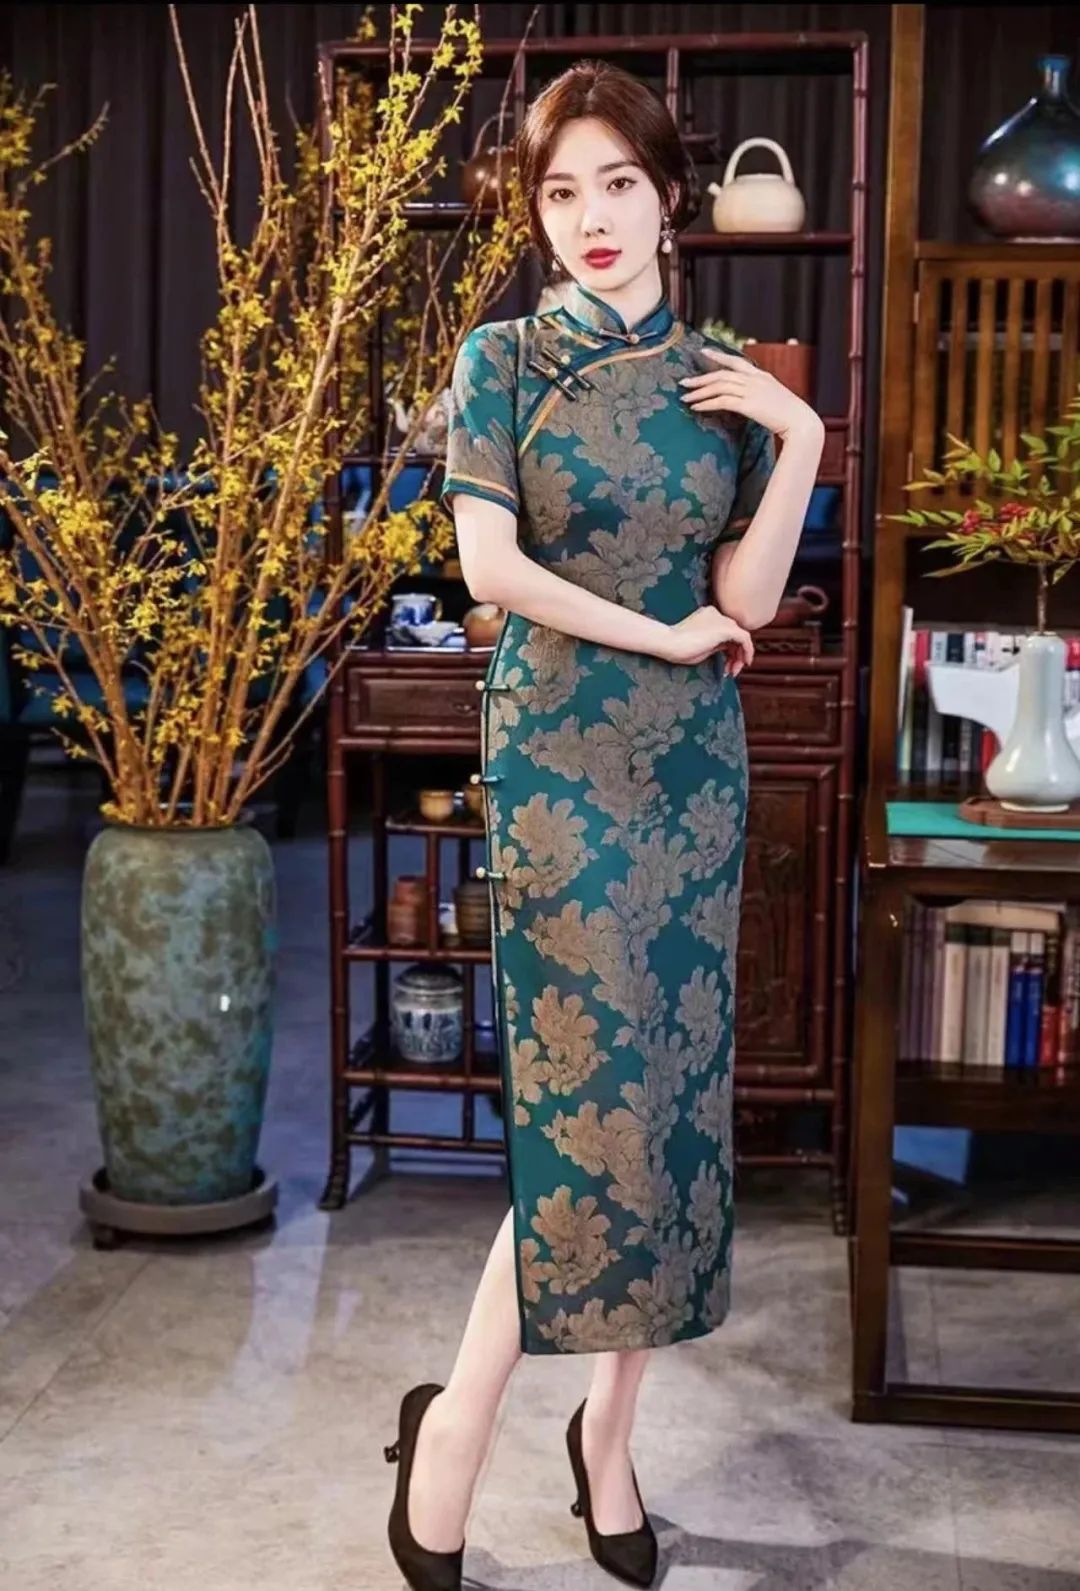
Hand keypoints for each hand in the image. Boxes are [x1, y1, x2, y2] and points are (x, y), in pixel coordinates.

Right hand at [660, 605, 754, 674]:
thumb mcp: (702, 646)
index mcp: (709, 616)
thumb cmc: (678, 648)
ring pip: (741, 637)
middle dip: (736, 654)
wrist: (668, 642)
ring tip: (734, 671)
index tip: (726, 666)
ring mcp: (721, 620)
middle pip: (735, 634)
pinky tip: (745, 663)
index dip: (730, 650)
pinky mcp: (725, 628)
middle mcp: (717, 614)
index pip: (726, 633)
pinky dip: (747, 651)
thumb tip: (730, 651)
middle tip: (731, 671)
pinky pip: (745, 638)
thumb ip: (717, 645)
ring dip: (741, 656)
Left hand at [679, 349, 823, 442]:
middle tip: (684, 382)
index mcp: (761, 376)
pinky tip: (696, 407)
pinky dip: (707, 404)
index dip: (718, 356)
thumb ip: (760, 394)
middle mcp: (755, 379)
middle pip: (722, 374)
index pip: (736, 361)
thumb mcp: (774, 398)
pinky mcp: (749, 404)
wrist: (801, 423)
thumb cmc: (790, 416)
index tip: (703, 352)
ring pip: (719, 386)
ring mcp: (752, 391)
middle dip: (701, 378)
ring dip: (700, 392)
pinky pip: (722, 401)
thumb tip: (747, 399)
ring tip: (685, 397)